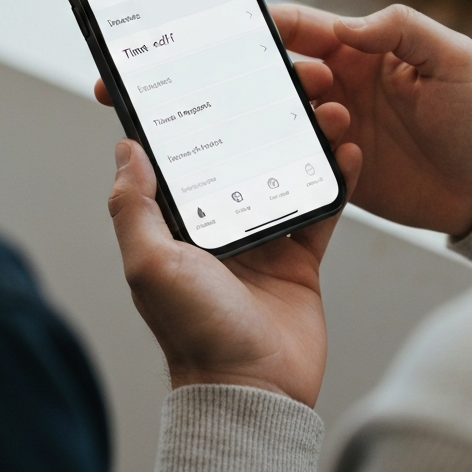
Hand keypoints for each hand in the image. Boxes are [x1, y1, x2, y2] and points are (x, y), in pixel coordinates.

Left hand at [106, 81, 360, 408]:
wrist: (253, 392)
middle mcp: (219, 224)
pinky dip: (335, 181)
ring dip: (303, 141)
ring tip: (322, 109)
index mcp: (179, 222)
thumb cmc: (194, 332)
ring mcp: (261, 237)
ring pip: (284, 173)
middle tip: (286, 85)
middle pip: (243, 155)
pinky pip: (320, 209)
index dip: (201, 117)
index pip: (186, 156)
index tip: (217, 79)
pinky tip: (347, 152)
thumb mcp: (150, 263)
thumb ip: (133, 206)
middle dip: (264, 119)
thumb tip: (125, 148)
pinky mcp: (300, 257)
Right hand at [271, 3, 471, 237]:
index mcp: (364, 54)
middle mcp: (345, 88)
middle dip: (287, 74)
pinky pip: (307, 159)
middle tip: (314, 82)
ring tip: (336, 120)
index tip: (258, 26)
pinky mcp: (340, 168)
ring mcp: (340, 129)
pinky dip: (313, 155)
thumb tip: (347, 25)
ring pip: (291, 116)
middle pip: (290, 72)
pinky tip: (348, 154)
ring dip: (300, 115)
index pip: (310, 29)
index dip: (279, 23)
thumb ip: (401, 28)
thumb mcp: (452, 57)